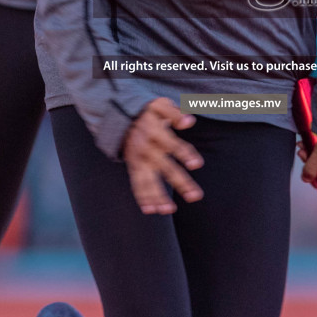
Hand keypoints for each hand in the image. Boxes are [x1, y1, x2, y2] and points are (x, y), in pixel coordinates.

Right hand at [123, 98, 203, 214]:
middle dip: (180, 182)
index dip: (186, 154)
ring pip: (148, 181)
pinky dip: (142, 198)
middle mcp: (147, 149)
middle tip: (195, 196)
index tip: (198, 165)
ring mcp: (138, 160)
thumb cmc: (146, 111)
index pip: (174, 145)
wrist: (118, 115)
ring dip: (158, 196)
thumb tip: (189, 121)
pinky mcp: (132, 167)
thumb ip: (174, 113)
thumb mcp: (159, 105)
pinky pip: (136, 185)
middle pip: (165, 168)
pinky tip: (152, 210)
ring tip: (169, 210)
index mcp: (155, 132)